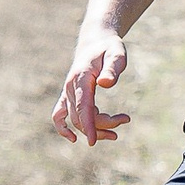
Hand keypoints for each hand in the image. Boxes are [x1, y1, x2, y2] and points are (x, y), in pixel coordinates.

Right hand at [52, 29, 129, 144]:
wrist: (95, 42)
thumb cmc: (109, 48)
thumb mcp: (116, 53)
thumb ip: (113, 68)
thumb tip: (106, 84)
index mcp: (81, 78)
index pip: (83, 106)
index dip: (88, 125)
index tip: (94, 141)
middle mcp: (70, 87)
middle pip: (81, 117)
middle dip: (103, 125)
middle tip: (125, 119)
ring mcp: (67, 92)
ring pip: (75, 120)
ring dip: (94, 129)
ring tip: (115, 132)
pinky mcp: (67, 96)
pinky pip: (58, 115)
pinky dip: (63, 128)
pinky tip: (73, 139)